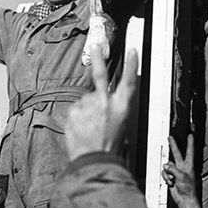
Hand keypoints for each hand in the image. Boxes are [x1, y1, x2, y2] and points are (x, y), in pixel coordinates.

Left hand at [64, 42, 138, 159]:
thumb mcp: (121, 127)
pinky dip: (78, 118)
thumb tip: (100, 101)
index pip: (129, 81)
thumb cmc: (110, 148)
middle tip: (95, 47)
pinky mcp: (74, 111)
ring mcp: (89, 105)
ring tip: (90, 128)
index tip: (133, 51)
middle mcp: (106, 102)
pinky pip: (76, 110)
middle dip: (98, 58)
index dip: (131, 65)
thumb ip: (111, 110)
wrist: (95, 160)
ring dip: (86, 110)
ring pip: (85, 101)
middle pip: (101, 75)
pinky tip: (82, 129)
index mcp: (122, 106)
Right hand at [161, 131, 203, 207]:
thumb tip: (167, 166)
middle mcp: (183, 167)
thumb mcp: (182, 176)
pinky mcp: (171, 177)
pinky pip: (165, 173)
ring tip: (172, 179)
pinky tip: (170, 182)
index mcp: (189, 165)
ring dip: (167, 173)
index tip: (190, 134)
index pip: (189, 150)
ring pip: (167, 166)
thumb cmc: (188, 189)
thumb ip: (173, 169)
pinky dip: (166, 177)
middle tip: (170, 137)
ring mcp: (177, 172)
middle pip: (177, 153)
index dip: (189, 142)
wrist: (185, 200)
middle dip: (173, 145)